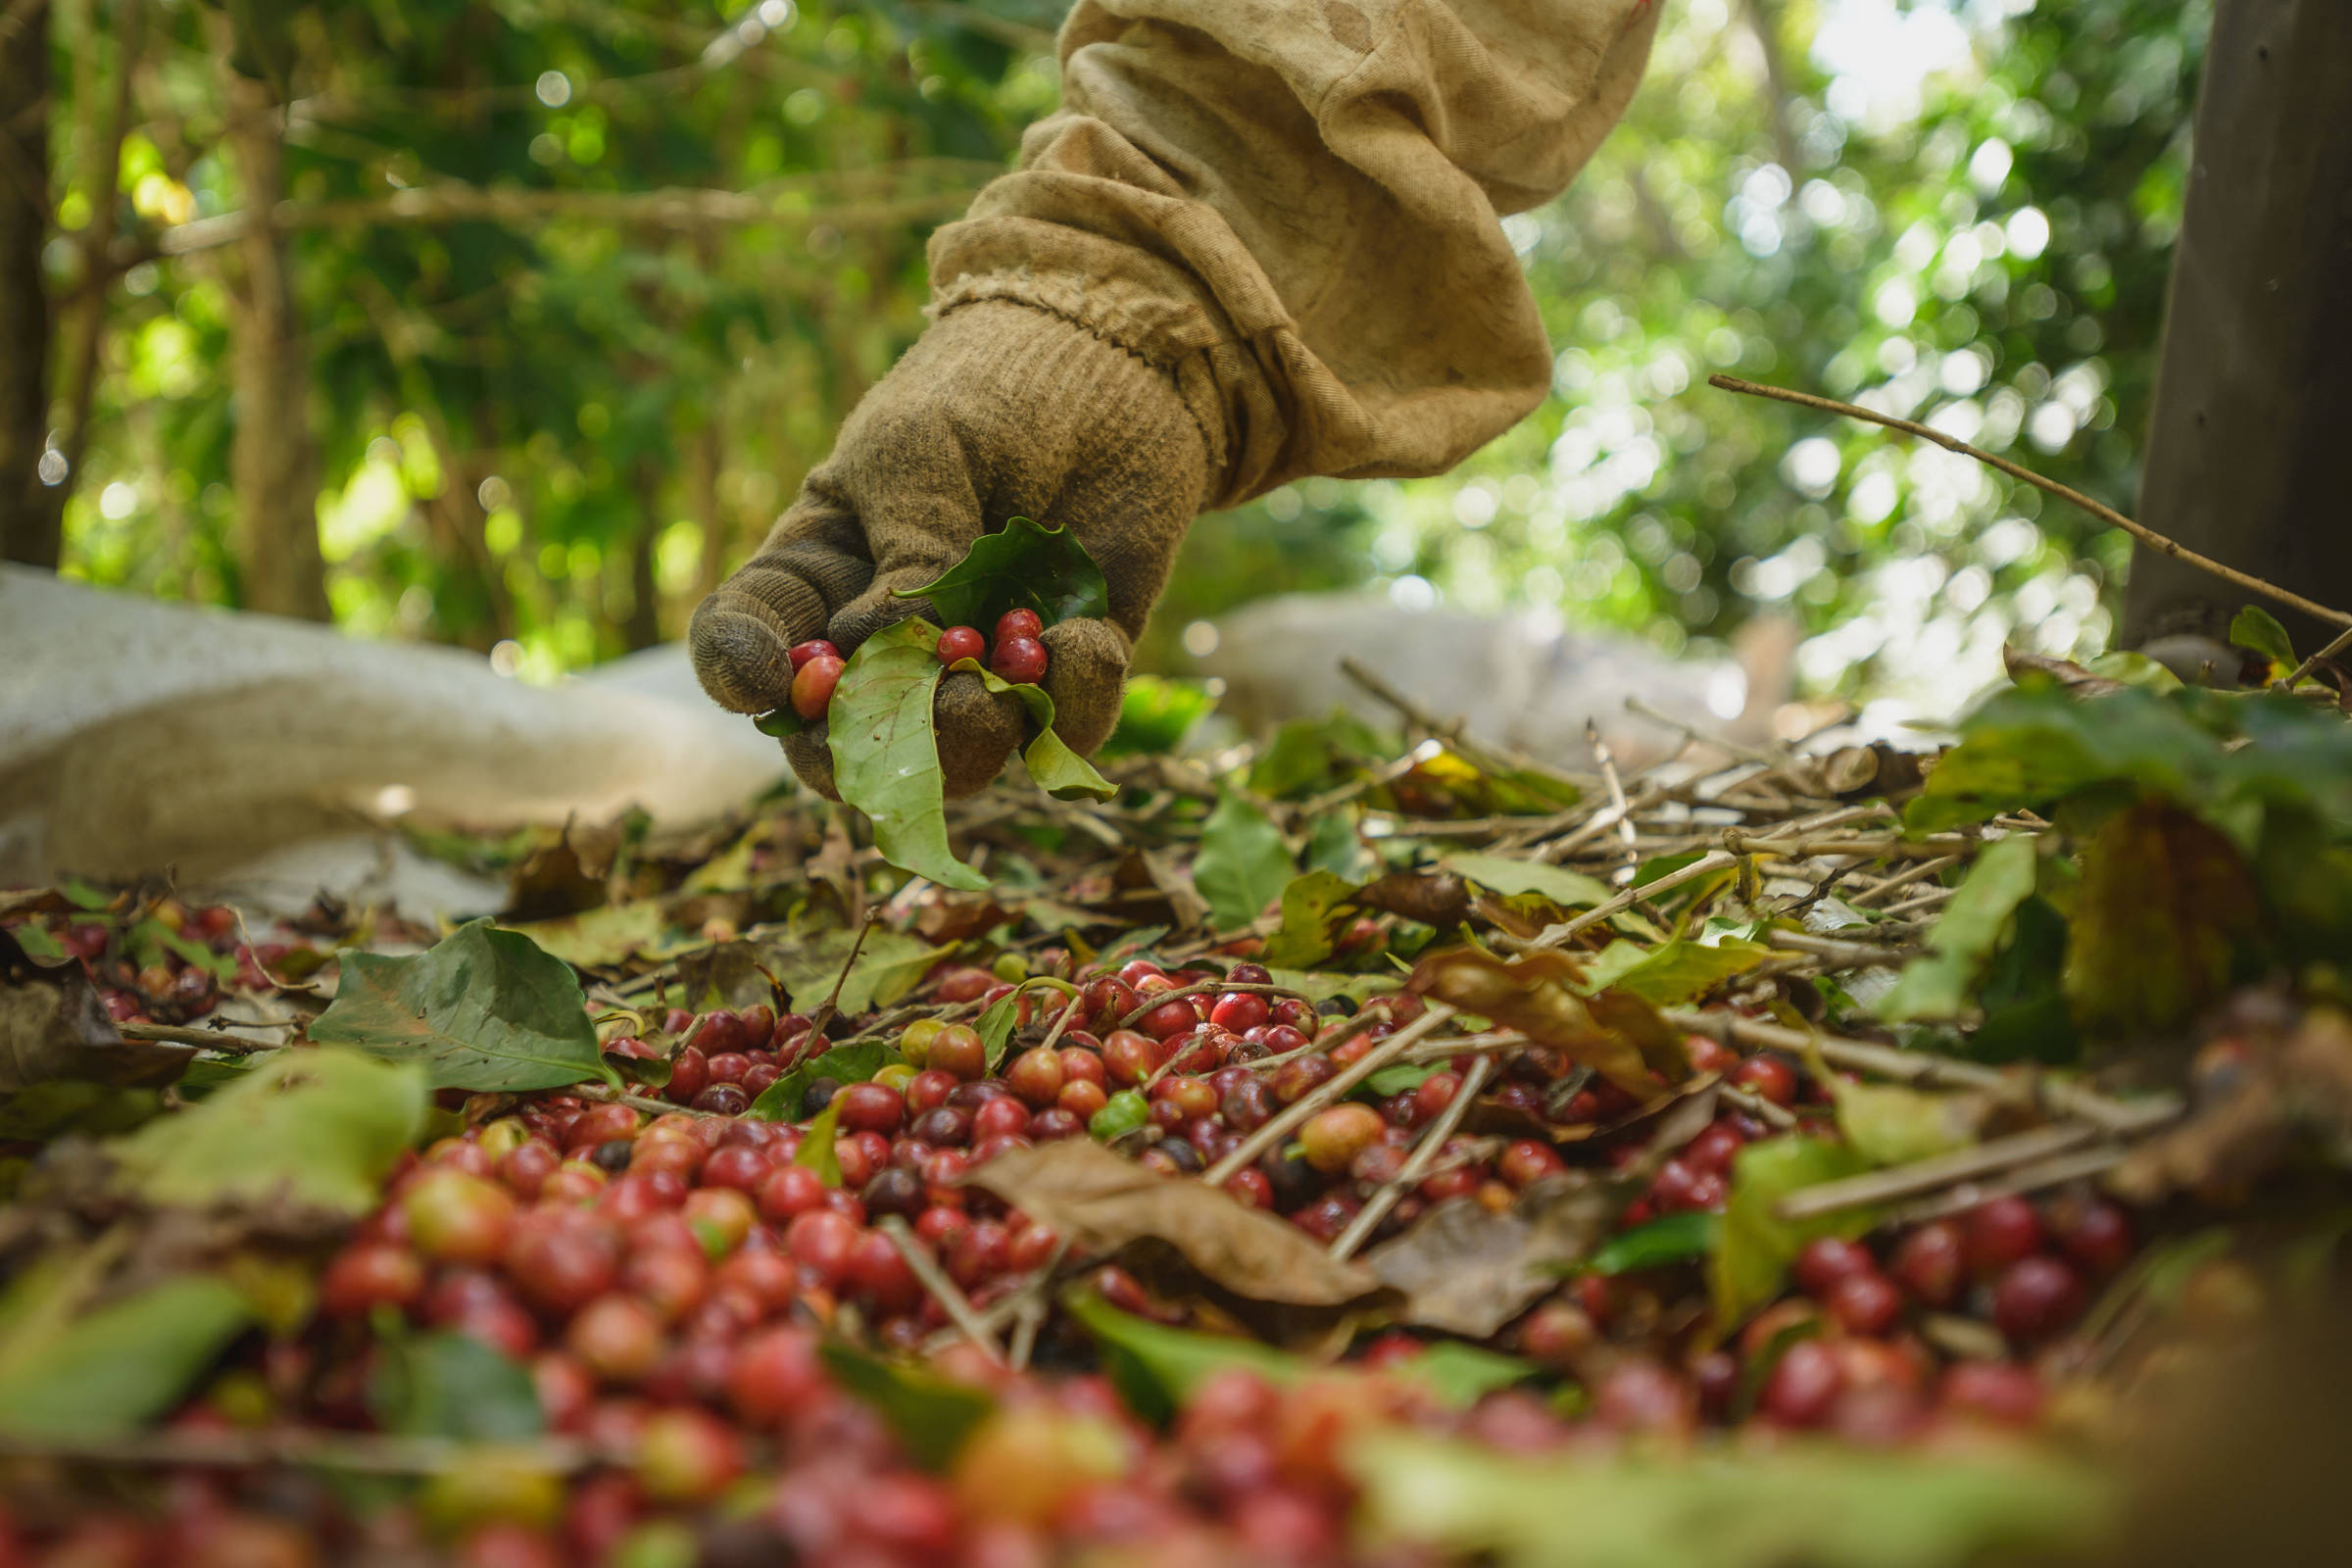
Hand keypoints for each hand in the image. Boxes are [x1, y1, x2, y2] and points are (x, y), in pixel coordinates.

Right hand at [689, 301, 1209, 797]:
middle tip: (917, 705)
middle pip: (845, 739)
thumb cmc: (989, 390)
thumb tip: (896, 650)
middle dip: (872, 744)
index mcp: (821, 574)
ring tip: (1008, 669)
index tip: (763, 686)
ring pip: (957, 757)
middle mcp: (889, 639)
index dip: (739, 674)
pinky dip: (1073, 699)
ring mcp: (980, 665)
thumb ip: (905, 549)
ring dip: (975, 735)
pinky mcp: (1068, 671)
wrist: (1120, 365)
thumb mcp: (920, 447)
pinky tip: (1084, 637)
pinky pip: (1062, 729)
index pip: (750, 642)